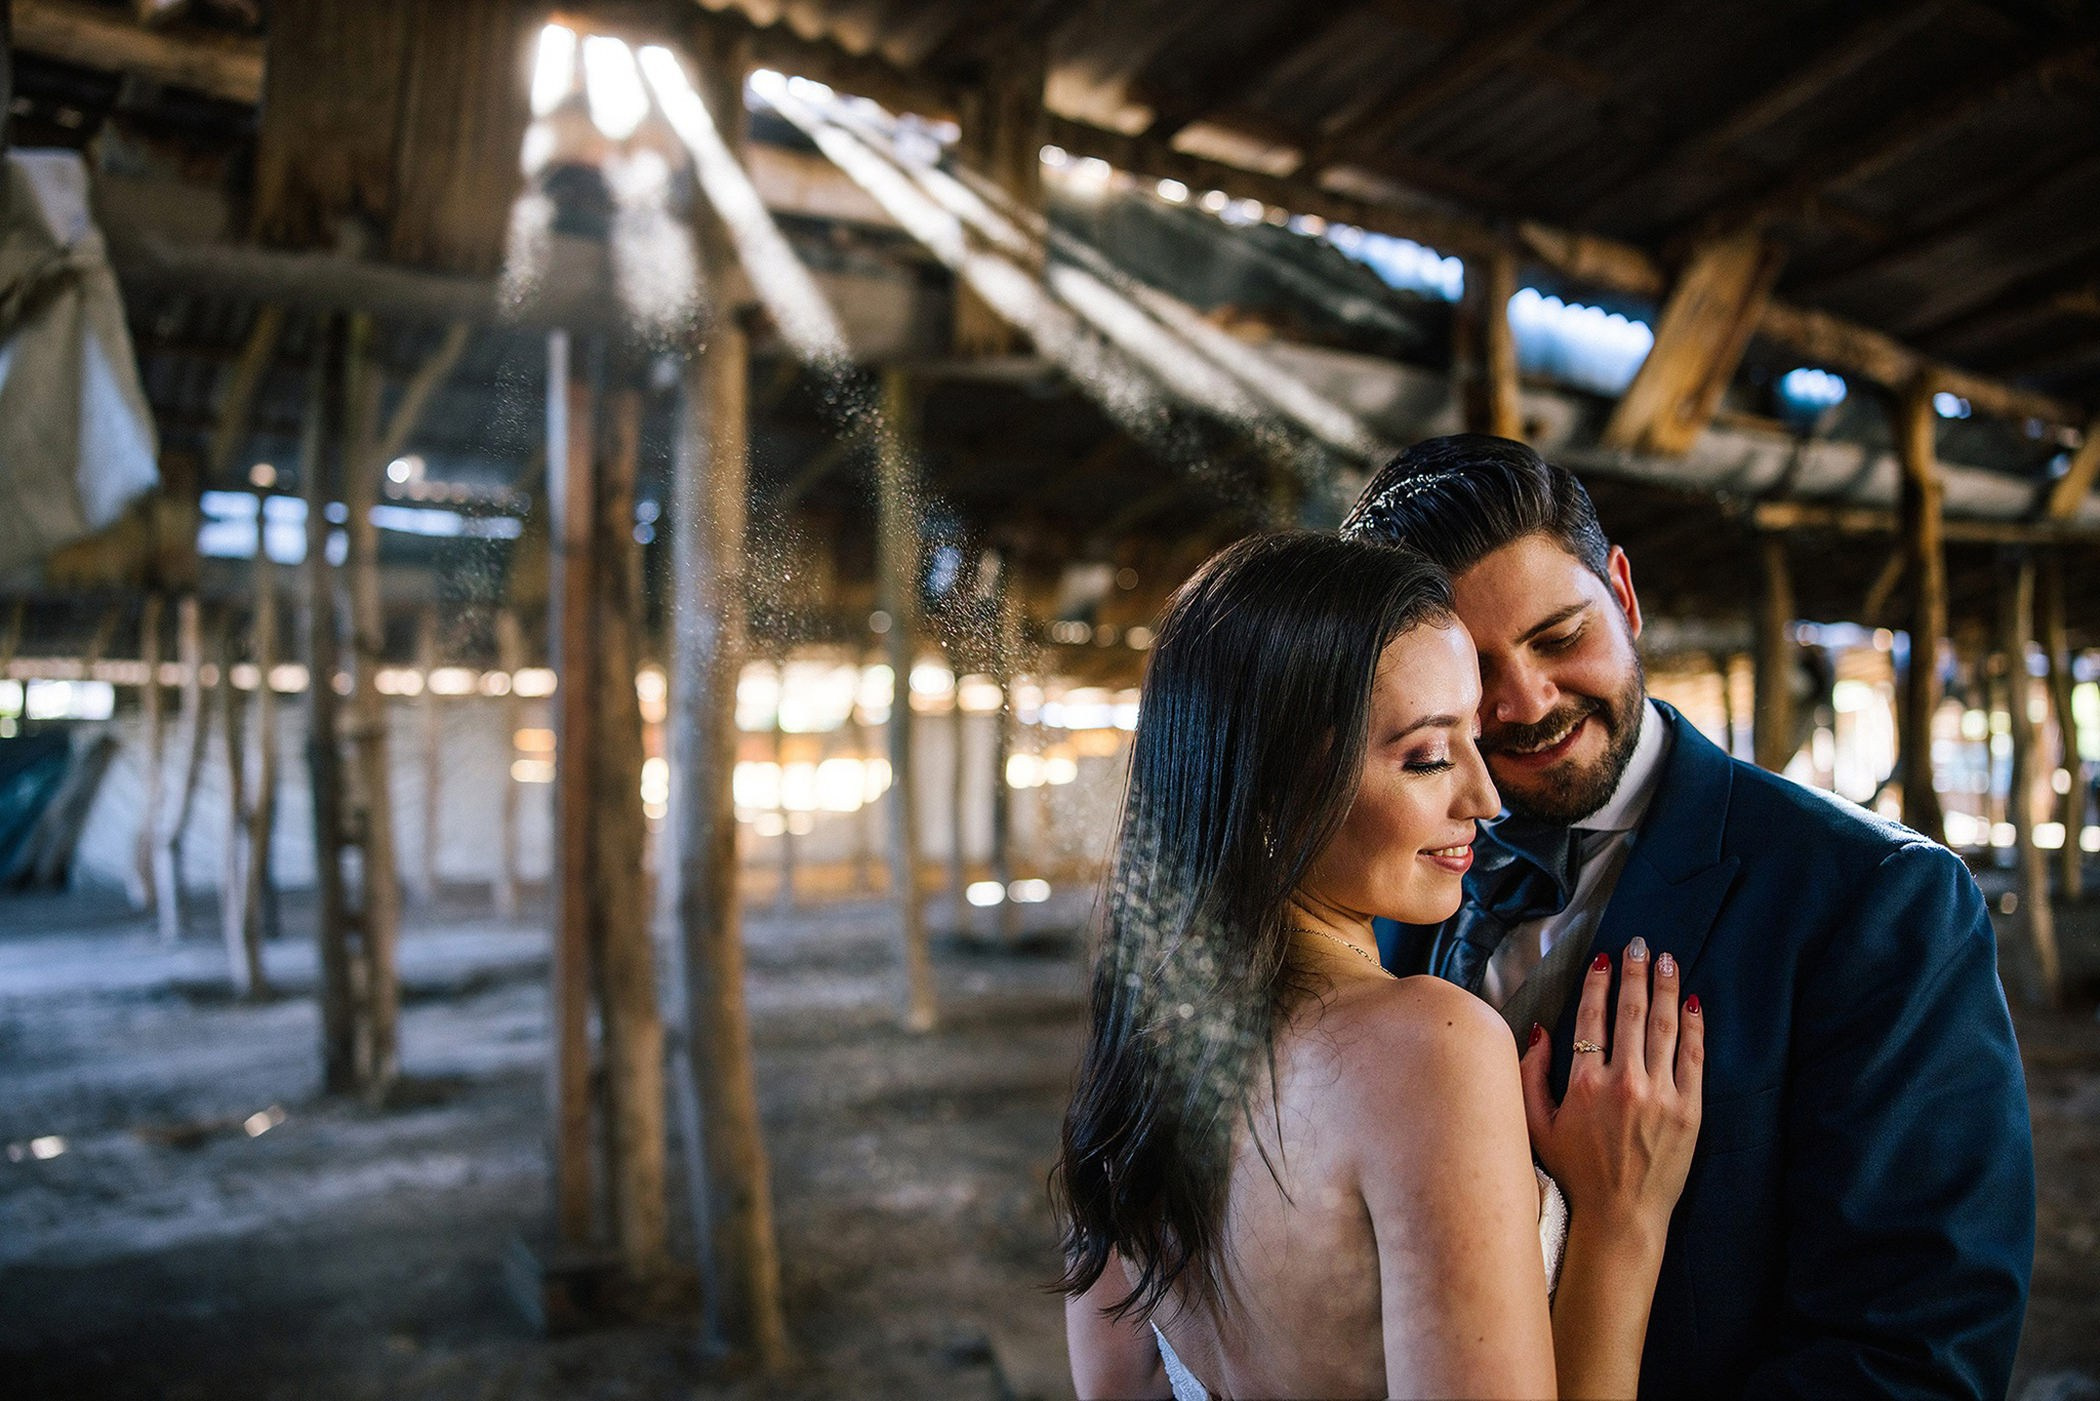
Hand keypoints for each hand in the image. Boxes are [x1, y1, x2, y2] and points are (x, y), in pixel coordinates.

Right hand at [1521, 939, 1703, 1245]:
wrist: (1621, 1217)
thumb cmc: (1575, 1172)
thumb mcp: (1536, 1125)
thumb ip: (1530, 1074)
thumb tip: (1539, 1030)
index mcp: (1584, 1083)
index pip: (1592, 1018)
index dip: (1598, 985)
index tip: (1605, 960)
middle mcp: (1624, 1083)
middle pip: (1631, 1013)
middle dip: (1636, 974)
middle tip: (1641, 945)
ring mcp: (1661, 1096)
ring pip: (1664, 1028)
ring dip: (1666, 989)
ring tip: (1668, 961)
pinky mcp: (1689, 1111)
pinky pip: (1693, 1058)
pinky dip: (1693, 1027)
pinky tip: (1692, 1003)